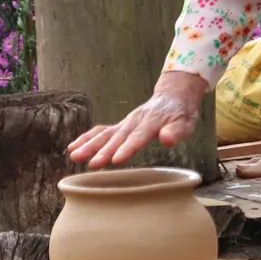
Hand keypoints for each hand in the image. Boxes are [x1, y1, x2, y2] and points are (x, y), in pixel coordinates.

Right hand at [67, 71, 207, 168]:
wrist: (173, 95)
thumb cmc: (182, 112)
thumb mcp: (187, 121)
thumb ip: (177, 131)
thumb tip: (166, 140)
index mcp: (152, 121)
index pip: (138, 137)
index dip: (127, 148)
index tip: (116, 160)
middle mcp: (134, 121)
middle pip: (117, 137)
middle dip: (104, 151)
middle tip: (92, 164)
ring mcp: (125, 123)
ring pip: (105, 134)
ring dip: (89, 145)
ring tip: (74, 156)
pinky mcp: (121, 126)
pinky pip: (101, 131)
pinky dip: (87, 138)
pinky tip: (73, 148)